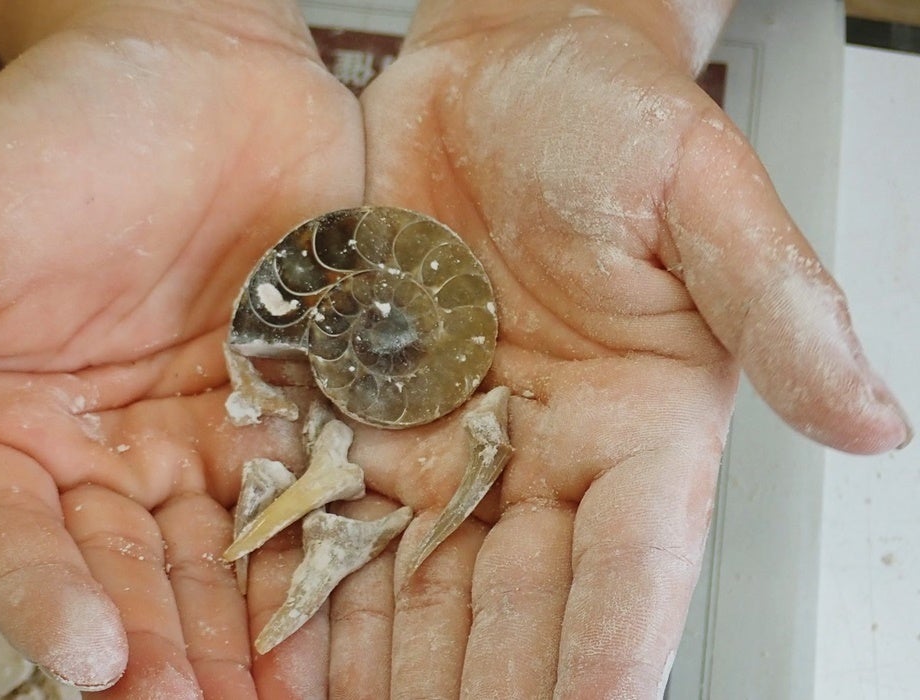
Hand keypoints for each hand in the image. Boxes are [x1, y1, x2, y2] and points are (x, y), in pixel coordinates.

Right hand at [0, 2, 362, 693]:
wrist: (197, 65)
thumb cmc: (58, 127)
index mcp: (1, 425)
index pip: (14, 537)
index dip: (44, 601)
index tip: (88, 662)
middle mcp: (101, 454)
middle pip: (125, 573)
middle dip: (162, 650)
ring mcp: (201, 442)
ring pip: (220, 563)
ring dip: (245, 641)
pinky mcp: (291, 414)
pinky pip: (307, 502)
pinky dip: (321, 567)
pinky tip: (342, 631)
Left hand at [344, 5, 910, 696]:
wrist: (499, 72)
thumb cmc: (611, 112)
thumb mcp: (701, 191)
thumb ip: (774, 302)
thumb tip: (874, 418)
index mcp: (643, 426)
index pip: (629, 566)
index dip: (607, 652)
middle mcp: (546, 454)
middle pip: (517, 604)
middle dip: (483, 690)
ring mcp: (452, 444)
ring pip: (423, 586)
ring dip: (394, 668)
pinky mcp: (374, 412)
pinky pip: (343, 517)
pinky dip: (322, 589)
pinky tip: (296, 644)